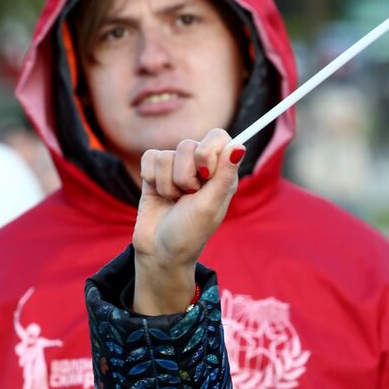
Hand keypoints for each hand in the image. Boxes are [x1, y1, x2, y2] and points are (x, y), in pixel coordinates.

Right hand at [132, 128, 244, 314]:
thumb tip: (239, 146)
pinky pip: (149, 158)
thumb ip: (224, 175)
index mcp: (223, 173)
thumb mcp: (210, 206)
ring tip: (174, 200)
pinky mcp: (155, 172)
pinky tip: (159, 195)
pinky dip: (152, 178)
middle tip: (189, 195)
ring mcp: (177, 169)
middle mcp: (202, 168)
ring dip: (168, 183)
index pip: (218, 137)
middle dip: (184, 175)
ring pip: (166, 155)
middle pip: (188, 145)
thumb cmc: (190, 232)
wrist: (159, 250)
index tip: (204, 175)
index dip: (208, 151)